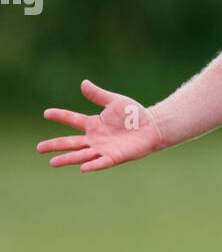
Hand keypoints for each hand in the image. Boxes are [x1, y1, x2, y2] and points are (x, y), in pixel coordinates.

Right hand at [37, 80, 163, 171]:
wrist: (152, 127)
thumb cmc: (134, 114)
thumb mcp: (114, 101)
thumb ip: (98, 95)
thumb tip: (83, 83)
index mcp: (94, 124)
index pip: (72, 119)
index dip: (60, 116)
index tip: (46, 113)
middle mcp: (95, 138)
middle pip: (71, 143)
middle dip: (55, 145)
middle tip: (39, 148)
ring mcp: (104, 149)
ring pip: (81, 155)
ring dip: (67, 159)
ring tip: (52, 163)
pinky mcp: (115, 157)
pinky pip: (101, 162)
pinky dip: (93, 165)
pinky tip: (82, 168)